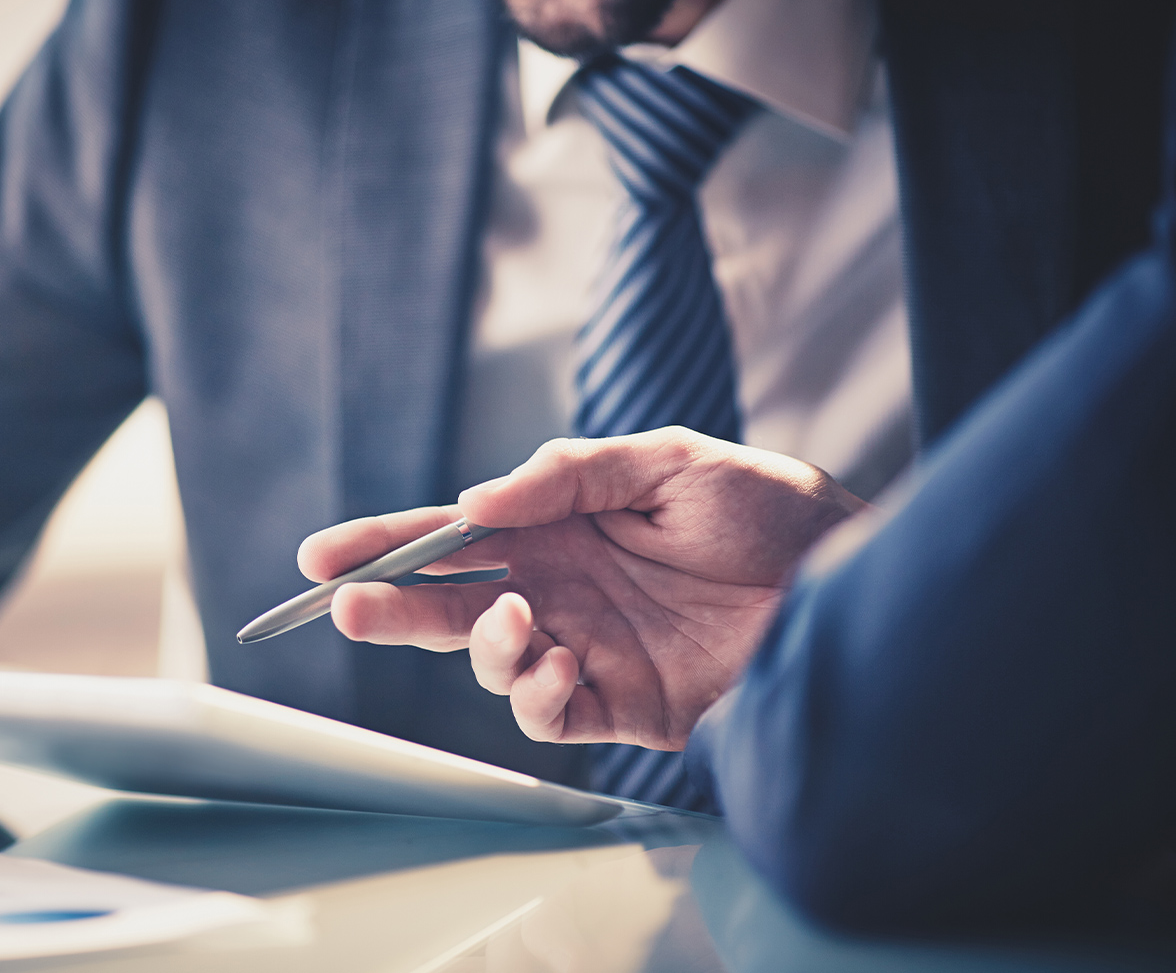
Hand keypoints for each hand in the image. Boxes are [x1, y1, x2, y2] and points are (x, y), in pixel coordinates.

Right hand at [298, 428, 865, 747]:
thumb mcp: (669, 461)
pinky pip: (549, 714)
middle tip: (347, 606)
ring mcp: (587, 646)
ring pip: (490, 662)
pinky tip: (561, 664)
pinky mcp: (623, 704)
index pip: (455, 535)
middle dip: (392, 606)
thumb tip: (478, 503)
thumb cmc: (770, 508)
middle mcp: (562, 587)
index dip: (388, 543)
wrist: (851, 581)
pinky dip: (536, 694)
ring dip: (479, 646)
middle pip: (450, 603)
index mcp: (560, 525)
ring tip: (517, 620)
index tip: (324, 555)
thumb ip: (570, 474)